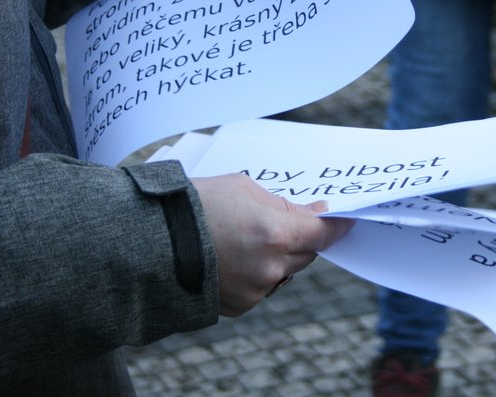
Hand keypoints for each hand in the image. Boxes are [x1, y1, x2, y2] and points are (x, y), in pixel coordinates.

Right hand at [191, 173, 352, 316]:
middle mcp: (270, 267)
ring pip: (284, 271)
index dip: (335, 226)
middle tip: (287, 223)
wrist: (151, 239)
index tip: (344, 220)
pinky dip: (257, 273)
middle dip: (302, 238)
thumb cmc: (195, 204)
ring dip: (278, 256)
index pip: (322, 233)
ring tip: (247, 238)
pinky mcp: (239, 305)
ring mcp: (255, 290)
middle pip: (306, 253)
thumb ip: (284, 205)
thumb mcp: (244, 189)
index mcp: (275, 233)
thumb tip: (315, 213)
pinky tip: (233, 257)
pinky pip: (262, 287)